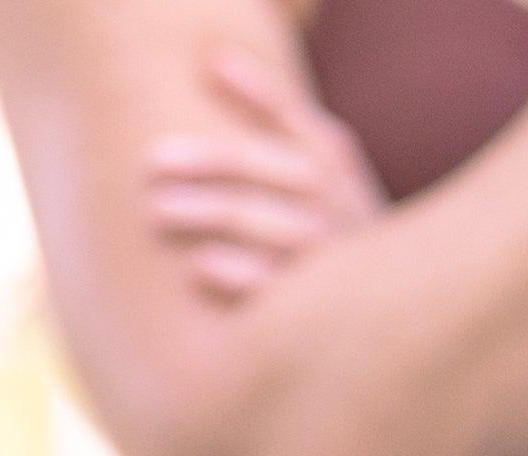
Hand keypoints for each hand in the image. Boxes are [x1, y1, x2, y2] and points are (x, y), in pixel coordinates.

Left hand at [140, 36, 386, 305]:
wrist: (376, 323)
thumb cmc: (329, 229)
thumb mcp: (317, 167)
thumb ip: (274, 112)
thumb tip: (215, 60)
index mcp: (344, 179)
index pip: (303, 134)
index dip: (257, 106)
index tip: (184, 109)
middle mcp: (350, 217)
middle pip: (287, 177)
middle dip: (221, 164)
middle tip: (152, 163)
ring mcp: (341, 270)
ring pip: (286, 232)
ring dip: (220, 215)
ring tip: (158, 209)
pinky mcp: (325, 322)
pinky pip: (287, 297)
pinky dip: (244, 278)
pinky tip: (197, 265)